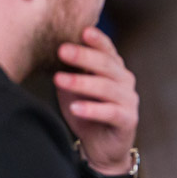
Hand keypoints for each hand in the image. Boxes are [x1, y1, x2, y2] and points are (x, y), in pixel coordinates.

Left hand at [54, 27, 138, 174]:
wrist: (100, 146)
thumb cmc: (86, 111)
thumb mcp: (75, 86)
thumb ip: (70, 69)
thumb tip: (47, 47)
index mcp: (114, 69)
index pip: (108, 50)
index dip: (97, 40)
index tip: (82, 31)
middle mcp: (125, 81)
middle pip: (107, 65)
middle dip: (84, 56)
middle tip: (62, 51)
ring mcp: (129, 101)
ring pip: (108, 88)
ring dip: (82, 83)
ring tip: (59, 80)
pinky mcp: (128, 121)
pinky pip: (111, 113)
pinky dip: (93, 110)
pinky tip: (75, 107)